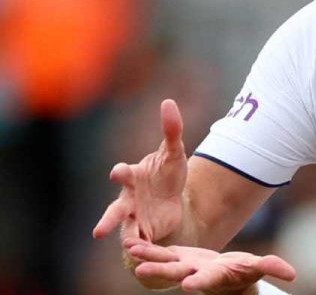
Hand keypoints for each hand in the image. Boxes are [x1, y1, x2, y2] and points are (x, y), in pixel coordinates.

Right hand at [93, 99, 188, 288]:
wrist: (174, 197)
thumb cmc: (167, 171)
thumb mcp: (175, 151)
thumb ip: (171, 129)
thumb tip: (168, 102)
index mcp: (133, 176)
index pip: (123, 173)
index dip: (120, 172)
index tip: (118, 171)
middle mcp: (128, 198)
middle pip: (116, 208)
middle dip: (109, 218)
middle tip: (99, 230)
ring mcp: (134, 217)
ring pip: (123, 230)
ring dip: (124, 238)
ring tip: (126, 247)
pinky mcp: (144, 232)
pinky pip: (140, 241)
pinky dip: (141, 248)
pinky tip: (143, 255)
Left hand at [124, 238, 295, 293]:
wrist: (227, 276)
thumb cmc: (244, 272)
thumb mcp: (257, 267)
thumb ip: (271, 268)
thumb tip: (292, 274)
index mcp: (214, 275)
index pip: (206, 280)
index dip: (199, 282)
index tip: (188, 286)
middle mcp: (194, 272)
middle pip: (176, 272)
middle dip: (159, 271)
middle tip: (141, 271)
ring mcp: (182, 265)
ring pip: (162, 260)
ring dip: (146, 255)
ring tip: (131, 248)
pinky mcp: (176, 257)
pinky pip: (157, 251)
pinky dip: (144, 247)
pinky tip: (129, 240)